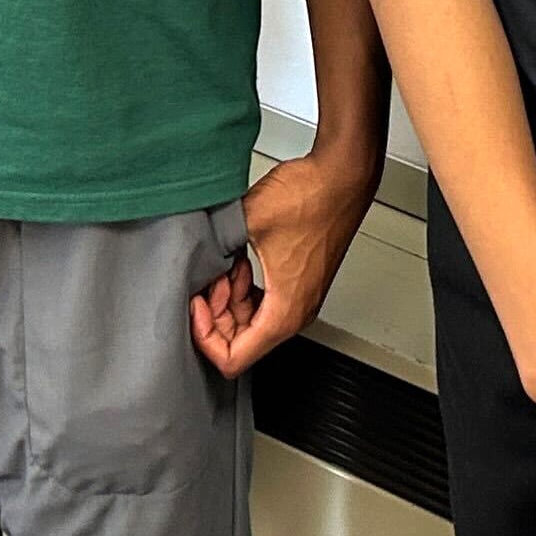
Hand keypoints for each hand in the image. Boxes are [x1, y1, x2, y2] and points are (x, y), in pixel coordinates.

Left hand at [192, 148, 379, 377]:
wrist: (342, 176)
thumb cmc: (312, 197)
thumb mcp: (247, 221)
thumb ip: (213, 244)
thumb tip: (193, 254)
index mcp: (284, 313)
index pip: (232, 359)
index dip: (204, 335)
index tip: (196, 303)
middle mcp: (295, 313)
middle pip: (240, 343)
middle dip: (215, 315)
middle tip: (208, 281)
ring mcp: (300, 298)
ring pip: (250, 323)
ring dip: (229, 300)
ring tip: (223, 266)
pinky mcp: (300, 282)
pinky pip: (262, 303)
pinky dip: (244, 288)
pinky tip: (237, 261)